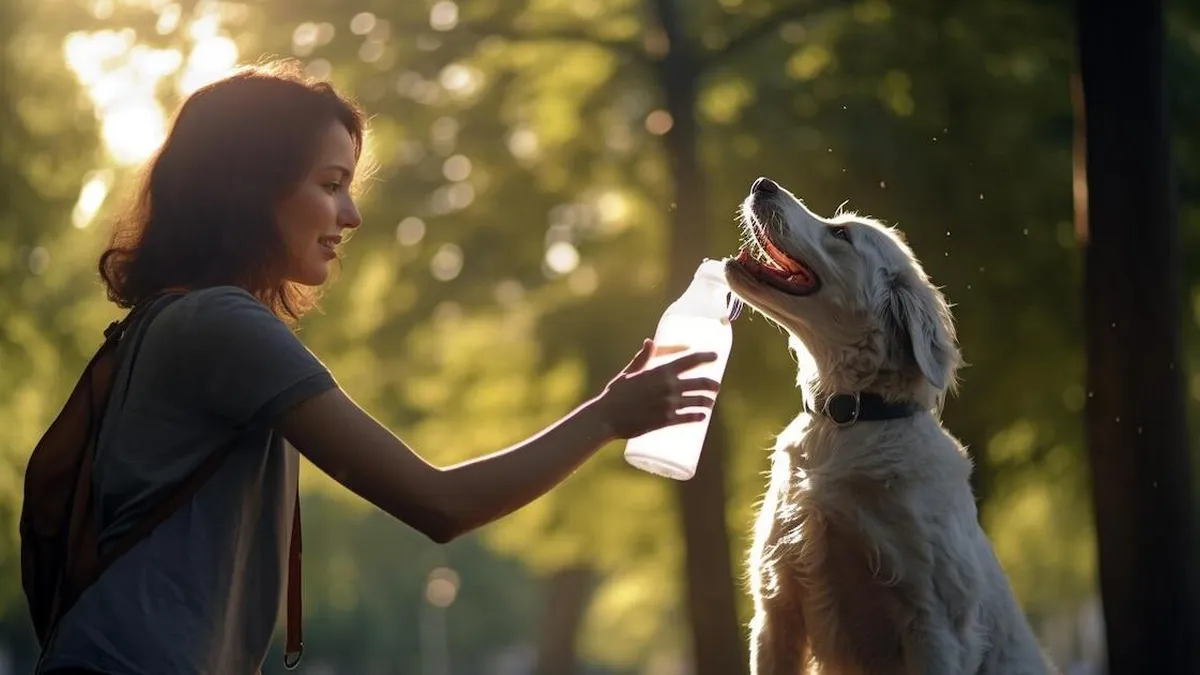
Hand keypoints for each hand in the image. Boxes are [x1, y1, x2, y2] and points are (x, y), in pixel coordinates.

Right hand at [593, 339, 721, 439]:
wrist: (606, 417)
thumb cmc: (616, 393)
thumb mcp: (629, 372)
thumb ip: (642, 358)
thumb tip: (650, 341)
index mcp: (660, 372)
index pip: (690, 361)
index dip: (705, 357)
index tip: (715, 356)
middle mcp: (668, 387)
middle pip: (699, 383)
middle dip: (712, 385)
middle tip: (716, 386)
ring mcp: (669, 404)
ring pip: (697, 402)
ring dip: (707, 402)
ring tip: (711, 402)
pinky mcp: (666, 420)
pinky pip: (688, 418)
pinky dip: (698, 417)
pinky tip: (702, 417)